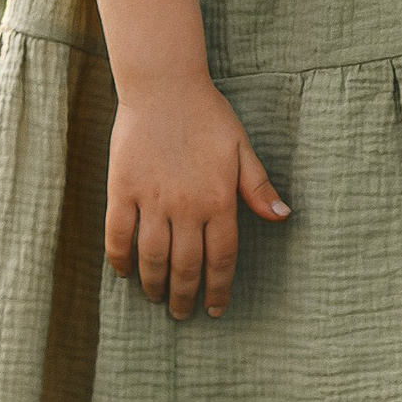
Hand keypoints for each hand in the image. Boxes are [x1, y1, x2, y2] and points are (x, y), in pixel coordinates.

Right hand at [104, 72, 289, 319]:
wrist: (164, 87)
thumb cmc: (208, 116)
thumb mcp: (241, 149)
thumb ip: (258, 187)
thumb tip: (283, 217)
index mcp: (218, 200)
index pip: (221, 258)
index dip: (218, 289)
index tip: (214, 310)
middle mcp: (186, 206)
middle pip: (186, 265)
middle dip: (185, 296)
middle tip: (183, 314)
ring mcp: (151, 200)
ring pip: (152, 257)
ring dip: (155, 284)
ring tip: (157, 298)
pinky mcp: (122, 190)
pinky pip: (118, 235)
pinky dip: (120, 259)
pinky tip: (125, 273)